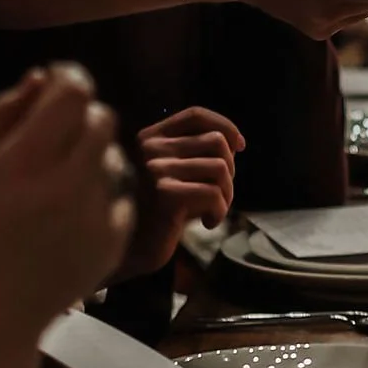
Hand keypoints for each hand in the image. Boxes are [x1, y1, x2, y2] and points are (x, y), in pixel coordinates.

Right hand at [0, 63, 134, 334]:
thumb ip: (0, 113)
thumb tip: (42, 78)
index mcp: (27, 161)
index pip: (75, 92)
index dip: (68, 79)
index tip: (55, 87)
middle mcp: (72, 183)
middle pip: (102, 118)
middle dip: (79, 118)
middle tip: (51, 140)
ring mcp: (99, 214)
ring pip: (112, 157)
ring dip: (89, 158)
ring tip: (52, 188)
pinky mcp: (116, 240)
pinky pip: (120, 196)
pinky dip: (99, 197)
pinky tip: (66, 219)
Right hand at [124, 103, 243, 274]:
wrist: (127, 252)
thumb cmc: (156, 215)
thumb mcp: (172, 176)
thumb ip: (195, 156)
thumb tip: (234, 143)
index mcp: (150, 138)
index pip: (195, 115)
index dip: (225, 126)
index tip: (240, 146)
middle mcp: (151, 148)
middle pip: (216, 141)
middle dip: (230, 170)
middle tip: (220, 195)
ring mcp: (156, 169)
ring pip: (220, 168)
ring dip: (227, 194)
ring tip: (213, 211)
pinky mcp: (164, 194)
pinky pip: (213, 193)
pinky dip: (220, 211)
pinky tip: (208, 223)